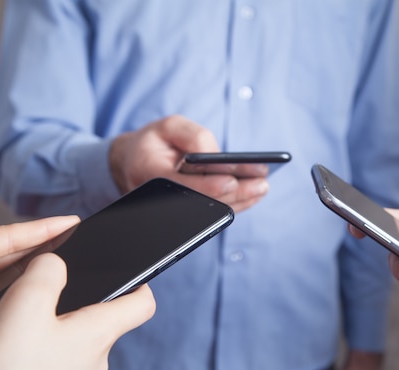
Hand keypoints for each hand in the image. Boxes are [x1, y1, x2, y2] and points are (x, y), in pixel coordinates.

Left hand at [0, 215, 79, 362]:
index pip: (1, 239)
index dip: (39, 230)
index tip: (70, 223)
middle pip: (8, 258)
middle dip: (43, 258)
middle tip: (79, 258)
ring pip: (1, 281)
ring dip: (27, 286)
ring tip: (58, 291)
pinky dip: (7, 306)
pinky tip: (23, 316)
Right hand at [0, 252, 155, 369]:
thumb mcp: (24, 304)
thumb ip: (47, 271)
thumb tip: (55, 262)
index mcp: (99, 335)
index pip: (142, 305)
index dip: (141, 284)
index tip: (132, 275)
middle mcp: (95, 364)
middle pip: (103, 325)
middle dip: (81, 307)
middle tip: (48, 299)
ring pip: (78, 349)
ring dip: (58, 335)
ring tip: (25, 330)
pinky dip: (43, 361)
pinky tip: (15, 361)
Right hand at [109, 115, 268, 211]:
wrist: (135, 162)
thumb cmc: (155, 142)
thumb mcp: (170, 127)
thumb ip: (193, 136)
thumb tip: (216, 155)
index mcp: (150, 174)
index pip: (183, 186)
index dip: (208, 186)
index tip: (232, 181)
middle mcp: (161, 198)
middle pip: (202, 202)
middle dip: (235, 194)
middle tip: (261, 185)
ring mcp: (174, 211)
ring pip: (210, 211)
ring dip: (240, 201)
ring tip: (263, 188)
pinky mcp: (187, 213)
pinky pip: (212, 212)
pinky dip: (235, 203)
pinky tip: (254, 194)